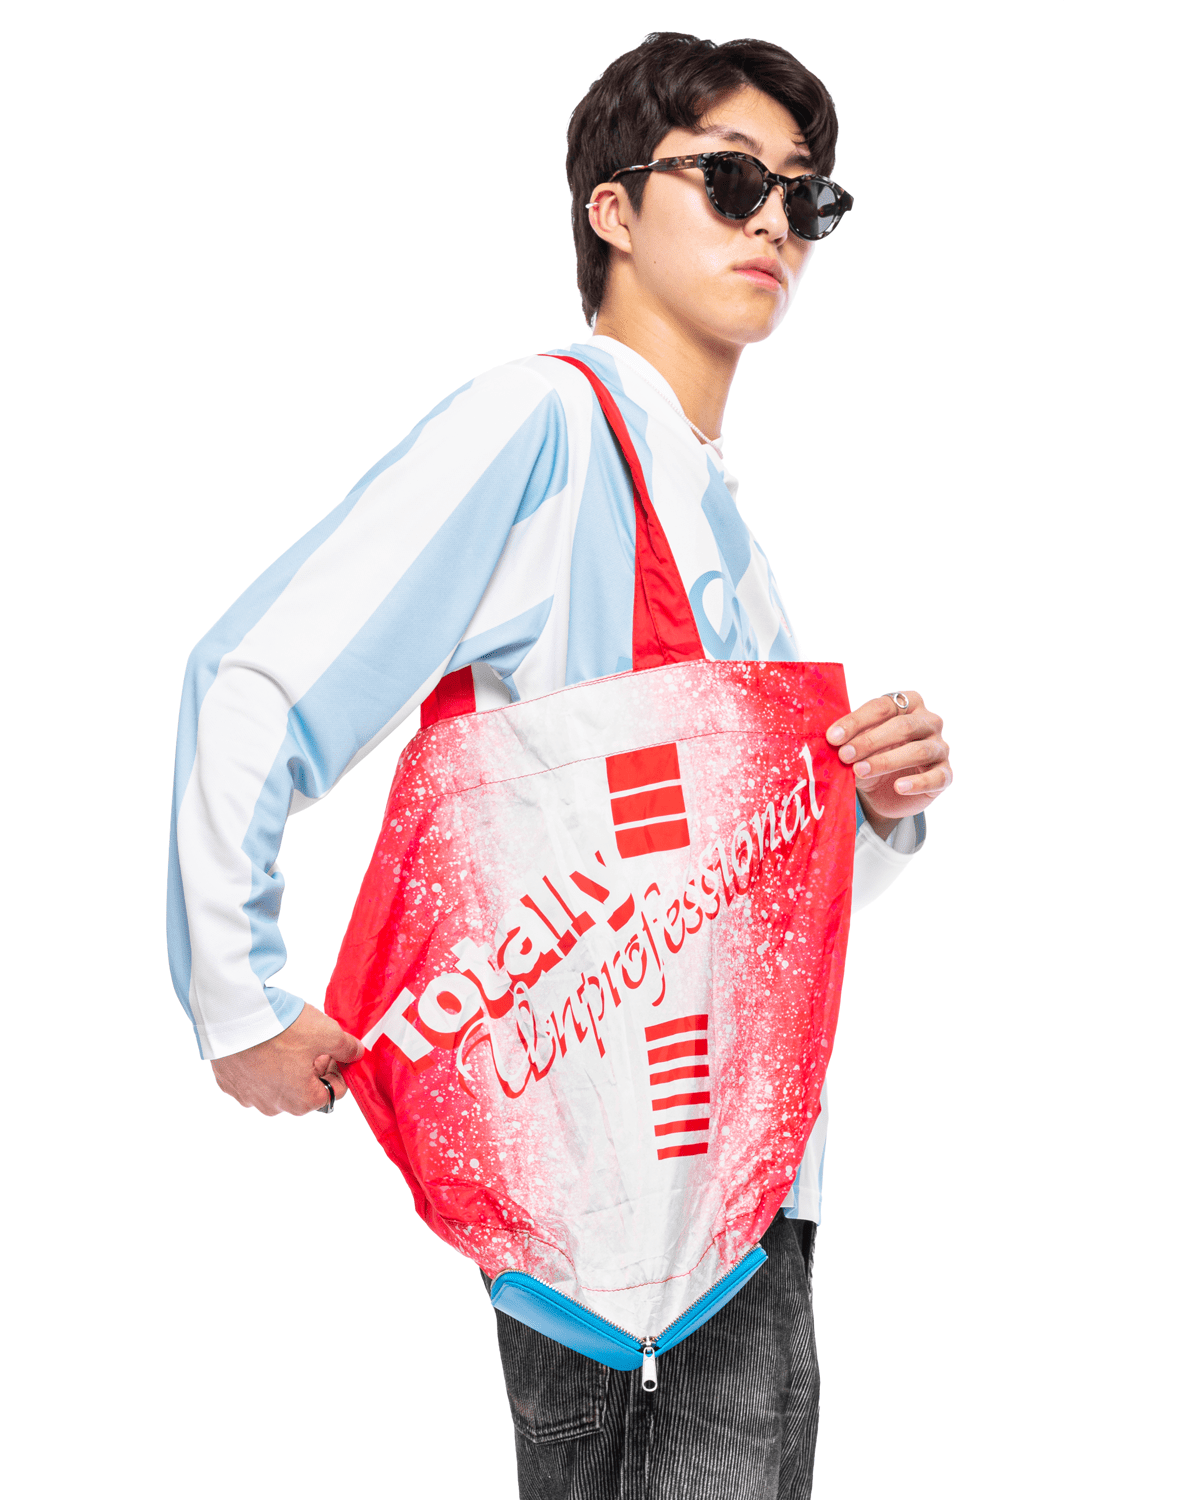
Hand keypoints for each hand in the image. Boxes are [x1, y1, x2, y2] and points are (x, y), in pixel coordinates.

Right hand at [210, 1002, 365, 1116]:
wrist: (234, 1016)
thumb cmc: (281, 1029)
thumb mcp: (327, 1033)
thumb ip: (347, 1047)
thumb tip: (356, 1053)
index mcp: (302, 1101)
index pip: (334, 1090)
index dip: (338, 1067)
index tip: (334, 1049)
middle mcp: (274, 1107)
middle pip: (304, 1089)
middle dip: (313, 1068)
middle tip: (311, 1042)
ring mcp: (248, 1097)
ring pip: (277, 1085)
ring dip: (285, 1068)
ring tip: (285, 1041)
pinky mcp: (228, 1083)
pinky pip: (252, 1078)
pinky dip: (260, 1065)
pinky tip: (262, 1045)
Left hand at [826, 691, 951, 838]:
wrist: (885, 792)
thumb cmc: (872, 756)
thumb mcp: (859, 744)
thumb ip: (850, 738)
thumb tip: (831, 739)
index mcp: (908, 703)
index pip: (883, 706)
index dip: (856, 721)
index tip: (832, 737)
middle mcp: (929, 721)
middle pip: (902, 726)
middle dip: (869, 741)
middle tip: (844, 755)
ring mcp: (940, 747)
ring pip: (918, 750)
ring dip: (886, 761)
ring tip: (860, 771)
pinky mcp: (945, 774)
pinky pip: (936, 777)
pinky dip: (916, 783)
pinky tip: (898, 787)